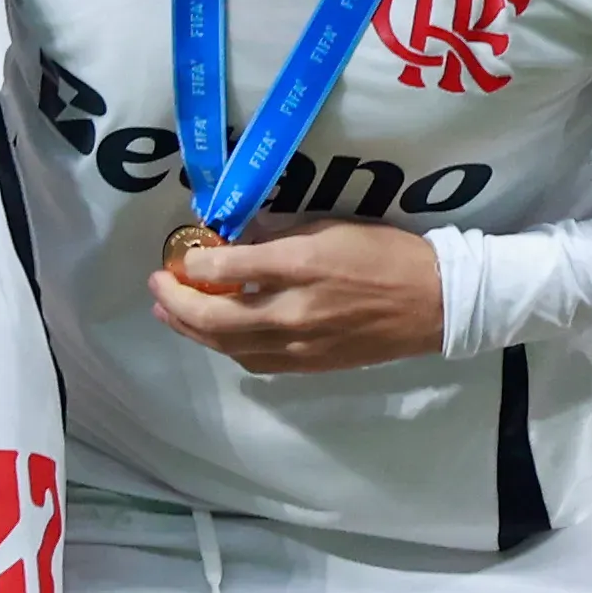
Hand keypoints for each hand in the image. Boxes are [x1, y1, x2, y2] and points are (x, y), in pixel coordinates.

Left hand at [146, 217, 445, 373]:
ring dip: (193, 330)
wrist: (434, 303)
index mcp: (301, 266)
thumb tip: (235, 243)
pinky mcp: (312, 365)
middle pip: (217, 317)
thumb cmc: (384, 253)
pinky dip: (227, 348)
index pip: (229, 267)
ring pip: (231, 346)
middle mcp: (295, 311)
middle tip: (157, 286)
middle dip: (177, 304)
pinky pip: (257, 361)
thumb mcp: (329, 227)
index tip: (181, 254)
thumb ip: (278, 237)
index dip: (195, 262)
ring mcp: (302, 345)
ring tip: (171, 313)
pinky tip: (216, 335)